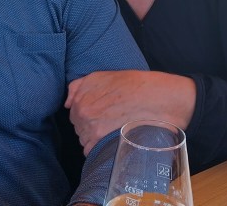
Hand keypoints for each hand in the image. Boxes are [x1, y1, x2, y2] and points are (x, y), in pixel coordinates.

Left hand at [65, 70, 195, 154]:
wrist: (159, 98)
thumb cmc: (136, 85)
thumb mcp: (104, 76)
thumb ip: (80, 86)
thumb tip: (67, 102)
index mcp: (81, 93)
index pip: (74, 111)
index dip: (89, 113)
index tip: (101, 113)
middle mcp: (82, 109)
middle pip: (78, 125)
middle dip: (90, 125)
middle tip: (110, 121)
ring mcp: (89, 125)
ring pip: (83, 138)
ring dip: (95, 137)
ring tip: (113, 131)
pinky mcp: (99, 140)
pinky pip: (91, 150)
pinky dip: (100, 149)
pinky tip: (113, 141)